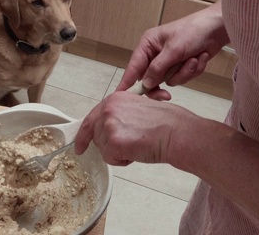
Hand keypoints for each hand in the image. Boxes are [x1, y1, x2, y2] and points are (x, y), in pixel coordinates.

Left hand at [74, 91, 197, 164]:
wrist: (178, 133)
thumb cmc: (167, 123)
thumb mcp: (138, 108)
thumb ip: (121, 115)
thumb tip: (110, 128)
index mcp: (114, 99)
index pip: (91, 119)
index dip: (85, 135)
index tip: (80, 146)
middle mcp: (108, 109)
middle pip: (96, 136)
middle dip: (110, 145)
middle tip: (130, 145)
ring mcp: (109, 125)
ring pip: (103, 149)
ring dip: (119, 152)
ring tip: (138, 144)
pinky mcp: (114, 142)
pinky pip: (110, 159)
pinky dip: (123, 160)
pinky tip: (137, 151)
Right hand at [118, 1, 228, 98]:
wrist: (218, 28)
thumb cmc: (193, 31)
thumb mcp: (173, 49)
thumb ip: (157, 68)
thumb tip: (145, 84)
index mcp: (148, 45)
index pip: (133, 67)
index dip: (126, 82)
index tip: (120, 96)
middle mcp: (155, 54)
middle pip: (150, 79)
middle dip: (161, 85)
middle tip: (166, 96)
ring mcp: (169, 61)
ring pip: (169, 80)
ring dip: (184, 73)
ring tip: (193, 59)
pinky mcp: (182, 66)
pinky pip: (183, 77)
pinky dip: (193, 70)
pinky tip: (199, 57)